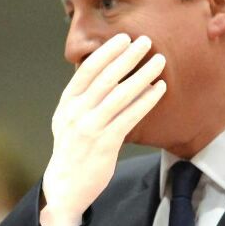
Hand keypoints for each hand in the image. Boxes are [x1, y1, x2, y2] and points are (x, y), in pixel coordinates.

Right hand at [40, 33, 166, 225]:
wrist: (65, 186)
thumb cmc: (72, 149)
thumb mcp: (68, 120)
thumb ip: (83, 98)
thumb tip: (107, 73)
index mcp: (67, 103)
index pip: (87, 70)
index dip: (106, 52)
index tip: (123, 39)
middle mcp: (76, 113)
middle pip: (105, 78)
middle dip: (127, 57)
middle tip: (146, 41)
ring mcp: (90, 128)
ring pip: (120, 95)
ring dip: (142, 75)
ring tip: (159, 61)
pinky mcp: (105, 144)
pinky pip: (130, 117)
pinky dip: (145, 101)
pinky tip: (158, 90)